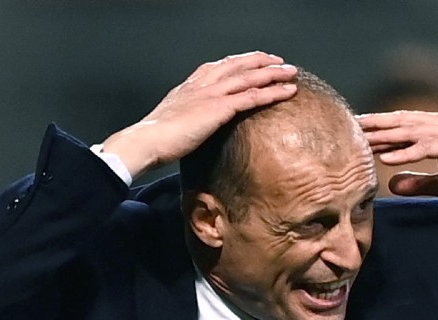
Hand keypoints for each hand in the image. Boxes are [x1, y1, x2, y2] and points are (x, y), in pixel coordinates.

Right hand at [101, 52, 297, 178]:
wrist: (147, 140)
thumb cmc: (156, 137)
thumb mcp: (172, 119)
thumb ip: (187, 115)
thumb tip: (193, 123)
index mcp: (191, 85)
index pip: (221, 66)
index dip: (240, 61)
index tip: (254, 61)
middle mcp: (203, 83)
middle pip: (238, 65)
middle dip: (261, 61)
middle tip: (279, 61)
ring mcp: (212, 93)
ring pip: (250, 77)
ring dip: (274, 73)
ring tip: (291, 72)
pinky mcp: (219, 108)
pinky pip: (252, 96)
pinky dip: (273, 92)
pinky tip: (288, 92)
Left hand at [357, 110, 437, 213]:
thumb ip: (419, 182)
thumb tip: (392, 184)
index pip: (402, 124)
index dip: (377, 128)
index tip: (351, 133)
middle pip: (402, 122)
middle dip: (374, 126)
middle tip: (348, 128)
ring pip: (412, 132)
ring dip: (385, 137)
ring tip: (361, 142)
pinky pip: (428, 148)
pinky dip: (406, 152)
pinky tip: (387, 158)